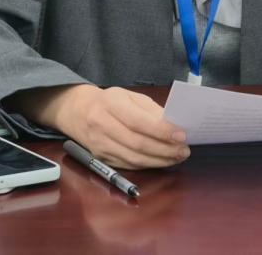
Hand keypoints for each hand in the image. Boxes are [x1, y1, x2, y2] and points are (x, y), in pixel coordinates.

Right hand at [35, 84, 189, 169]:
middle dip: (165, 149)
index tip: (181, 135)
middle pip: (137, 144)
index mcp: (110, 105)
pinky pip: (128, 165)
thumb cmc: (109, 101)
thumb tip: (173, 125)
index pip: (138, 121)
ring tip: (176, 157)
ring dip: (159, 160)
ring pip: (134, 159)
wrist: (77, 111)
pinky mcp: (101, 159)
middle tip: (184, 150)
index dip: (161, 131)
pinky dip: (148, 165)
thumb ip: (151, 110)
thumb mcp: (129, 96)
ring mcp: (100, 145)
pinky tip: (161, 161)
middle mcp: (102, 126)